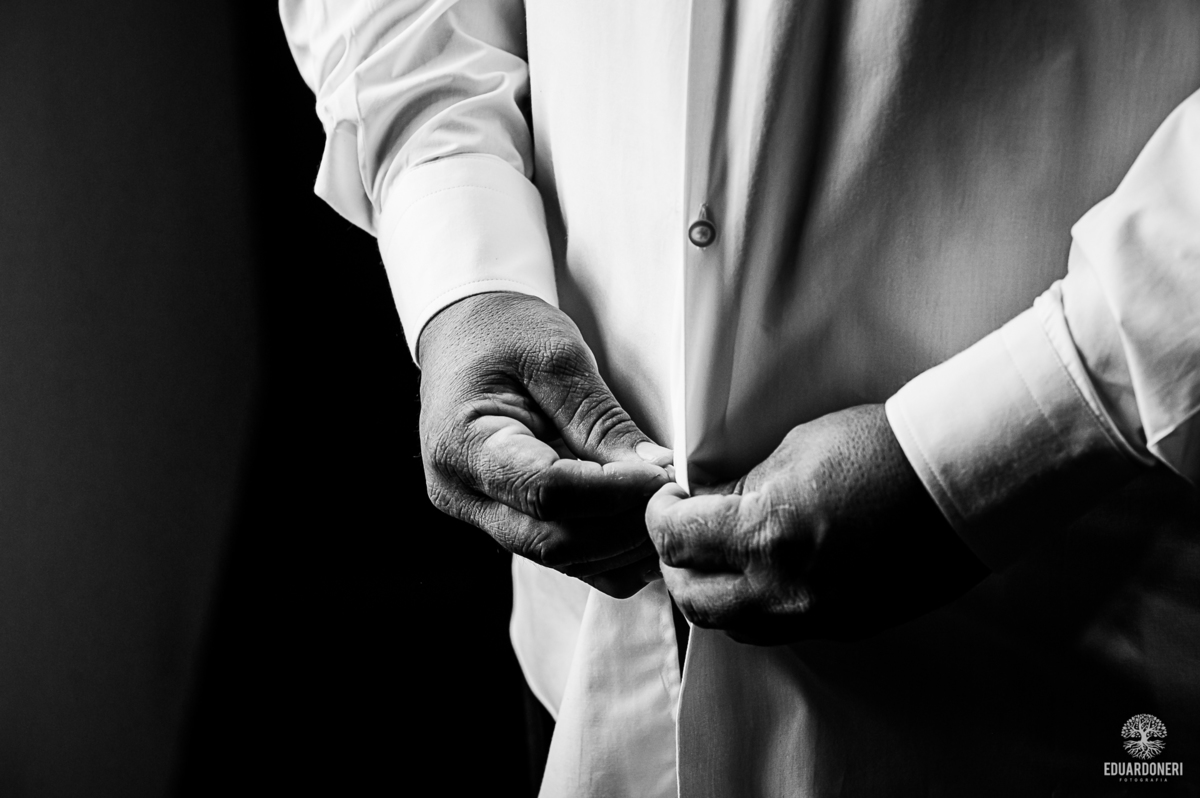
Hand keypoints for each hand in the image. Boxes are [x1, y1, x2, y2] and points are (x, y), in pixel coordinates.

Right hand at [418, 292, 672, 597]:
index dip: (613, 492)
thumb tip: (655, 470)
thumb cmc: (503, 331)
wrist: (464, 332)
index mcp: (463, 443)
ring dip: (622, 545)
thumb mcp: (556, 356)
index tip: (662, 475)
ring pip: (560, 559)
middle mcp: (462, 492)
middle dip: (624, 525)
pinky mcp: (504, 522)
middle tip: (674, 496)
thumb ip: (601, 419)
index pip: (545, 490)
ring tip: (665, 508)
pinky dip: (609, 554)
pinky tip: (642, 527)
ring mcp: (479, 514)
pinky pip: (562, 559)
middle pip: (552, 540)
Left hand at [646, 405, 987, 643]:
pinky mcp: (844, 627)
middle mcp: (784, 588)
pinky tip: (765, 574)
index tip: (666, 499)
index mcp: (766, 534)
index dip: (658, 515)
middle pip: (691, 598)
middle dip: (674, 562)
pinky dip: (756, 606)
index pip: (674, 540)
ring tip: (719, 556)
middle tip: (680, 531)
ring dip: (713, 591)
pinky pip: (777, 630)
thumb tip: (707, 503)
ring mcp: (815, 616)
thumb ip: (743, 487)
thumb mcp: (794, 451)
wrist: (960, 482)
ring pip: (731, 624)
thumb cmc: (881, 449)